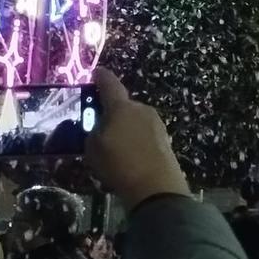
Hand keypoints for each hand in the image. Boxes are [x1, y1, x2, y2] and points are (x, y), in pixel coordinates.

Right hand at [85, 68, 189, 205]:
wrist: (155, 186)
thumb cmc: (118, 163)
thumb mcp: (92, 148)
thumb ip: (94, 131)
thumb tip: (101, 126)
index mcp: (122, 107)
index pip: (110, 85)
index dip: (101, 77)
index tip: (97, 72)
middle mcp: (142, 109)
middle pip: (123, 105)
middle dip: (112, 111)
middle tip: (100, 126)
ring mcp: (157, 123)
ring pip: (135, 119)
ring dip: (125, 126)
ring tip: (114, 145)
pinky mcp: (165, 138)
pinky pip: (144, 132)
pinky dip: (135, 138)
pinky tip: (129, 154)